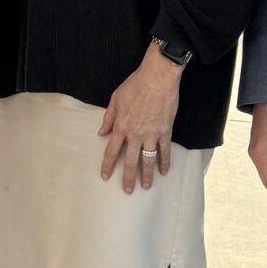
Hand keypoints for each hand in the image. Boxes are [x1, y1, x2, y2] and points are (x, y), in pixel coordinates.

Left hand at [99, 43, 182, 193]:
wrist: (157, 77)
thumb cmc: (135, 85)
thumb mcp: (116, 99)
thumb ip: (108, 118)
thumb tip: (101, 132)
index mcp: (121, 126)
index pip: (111, 151)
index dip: (107, 165)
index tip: (105, 176)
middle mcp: (135, 134)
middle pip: (129, 161)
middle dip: (127, 178)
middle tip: (127, 190)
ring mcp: (151, 134)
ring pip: (148, 160)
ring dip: (147, 175)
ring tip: (146, 186)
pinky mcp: (165, 131)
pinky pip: (165, 150)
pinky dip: (165, 162)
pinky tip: (164, 171)